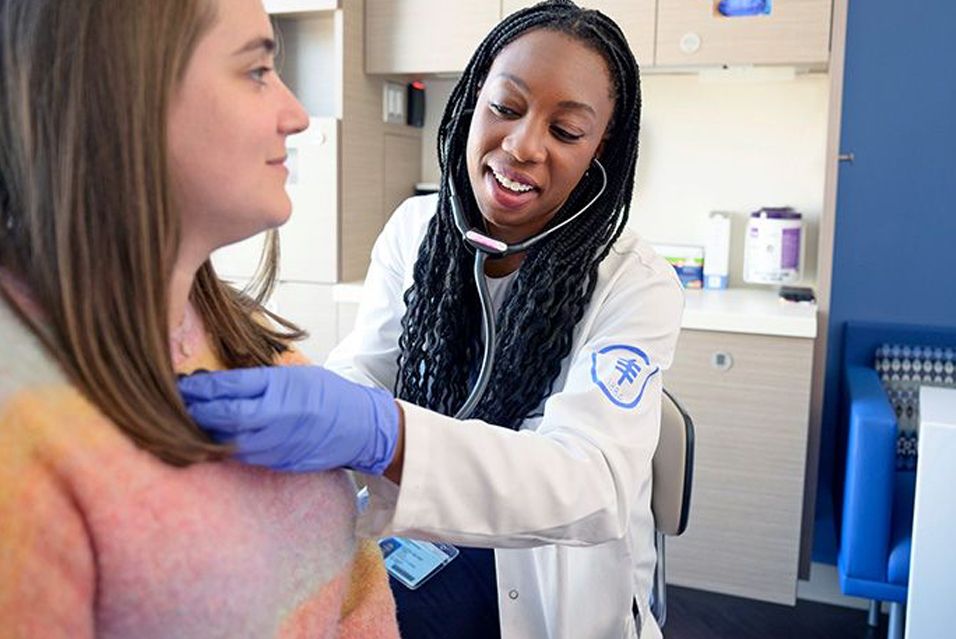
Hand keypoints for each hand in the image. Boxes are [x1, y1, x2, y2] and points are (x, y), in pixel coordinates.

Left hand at [178, 366, 398, 474]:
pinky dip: (224, 448)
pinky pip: (243, 457)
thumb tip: (214, 384)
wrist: (362, 428)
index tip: (179, 385)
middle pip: (222, 417)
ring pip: (228, 442)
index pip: (229, 387)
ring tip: (186, 425)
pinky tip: (213, 441)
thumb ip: (258, 380)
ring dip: (204, 434)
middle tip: (172, 404)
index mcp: (282, 388)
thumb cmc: (328, 394)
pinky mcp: (279, 462)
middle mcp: (279, 416)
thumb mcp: (296, 375)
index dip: (199, 388)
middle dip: (194, 412)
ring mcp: (279, 444)